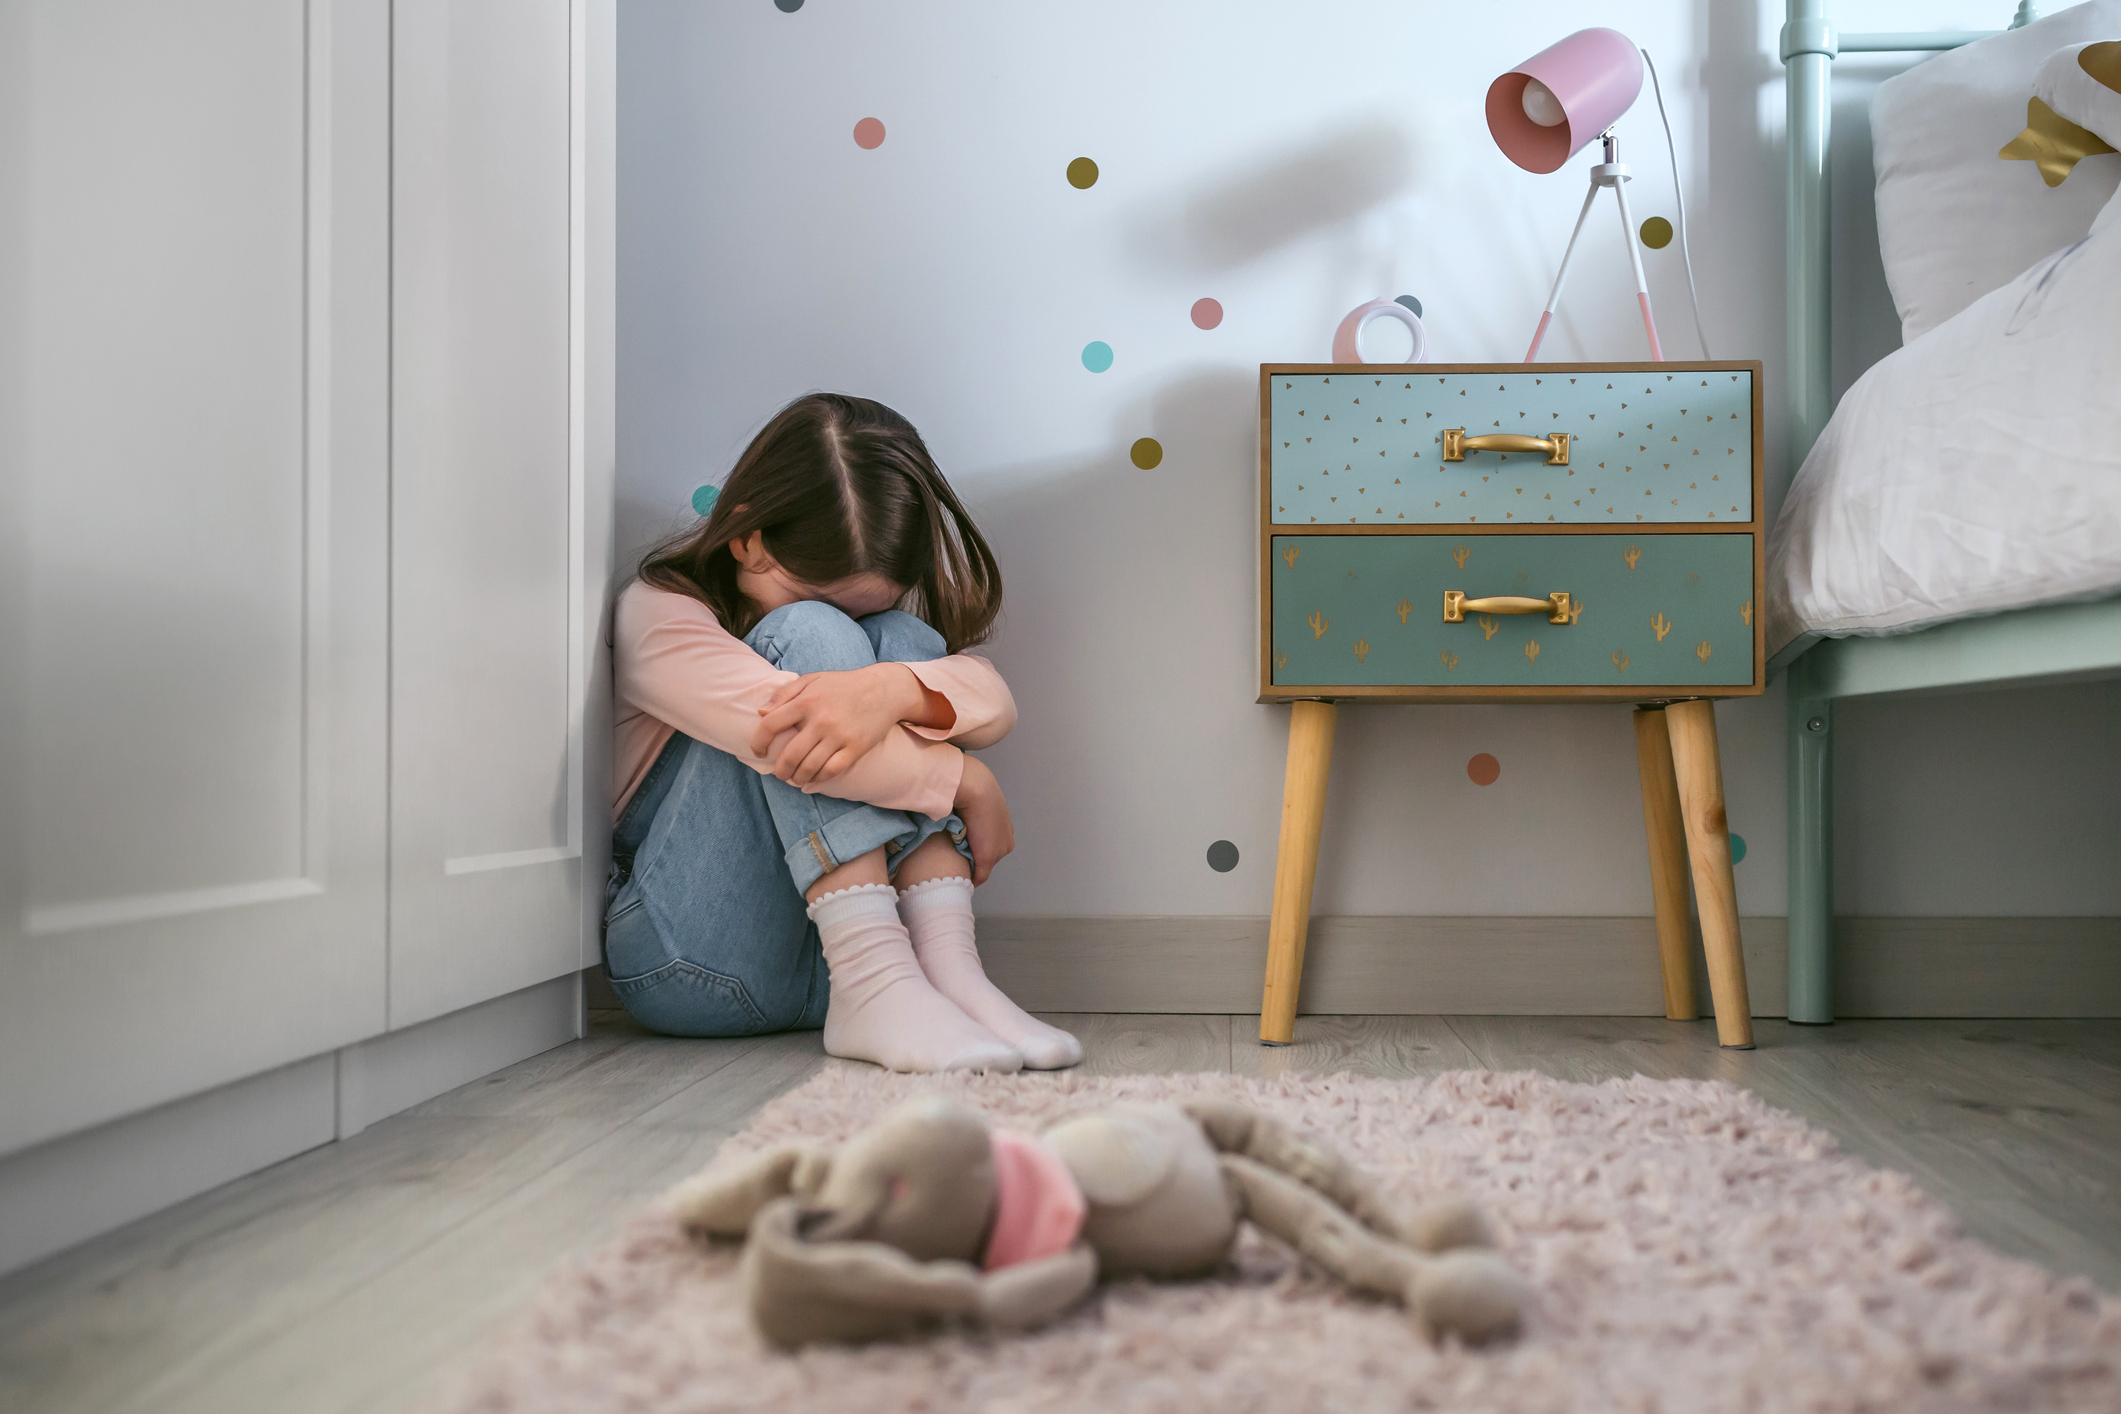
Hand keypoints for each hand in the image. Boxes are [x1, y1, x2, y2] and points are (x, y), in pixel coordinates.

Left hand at [750, 663, 925, 785]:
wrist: (883, 689)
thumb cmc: (844, 684)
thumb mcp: (812, 679)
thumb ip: (784, 693)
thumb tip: (761, 713)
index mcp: (806, 702)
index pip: (770, 725)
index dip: (758, 742)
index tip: (759, 751)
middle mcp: (820, 720)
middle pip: (789, 755)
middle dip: (780, 770)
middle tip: (780, 773)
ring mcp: (839, 736)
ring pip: (809, 767)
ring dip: (797, 778)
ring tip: (795, 778)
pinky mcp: (855, 748)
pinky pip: (831, 771)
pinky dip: (818, 779)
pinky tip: (813, 778)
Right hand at [952, 754, 1013, 885]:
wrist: (975, 789)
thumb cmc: (973, 789)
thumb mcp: (977, 802)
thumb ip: (976, 813)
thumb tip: (965, 818)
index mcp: (1005, 828)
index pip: (991, 845)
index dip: (976, 849)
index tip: (962, 847)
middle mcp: (1007, 840)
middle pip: (989, 859)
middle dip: (974, 858)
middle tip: (956, 854)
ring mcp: (999, 850)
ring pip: (983, 867)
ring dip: (970, 865)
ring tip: (954, 859)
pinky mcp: (988, 858)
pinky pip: (979, 876)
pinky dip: (969, 878)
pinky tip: (957, 875)